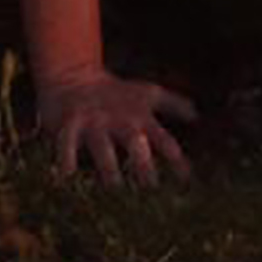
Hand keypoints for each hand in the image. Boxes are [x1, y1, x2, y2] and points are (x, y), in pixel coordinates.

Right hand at [38, 66, 194, 182]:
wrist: (72, 74)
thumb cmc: (115, 92)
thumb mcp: (147, 93)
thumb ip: (173, 103)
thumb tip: (197, 115)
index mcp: (140, 117)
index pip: (163, 139)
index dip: (176, 159)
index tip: (186, 180)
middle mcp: (119, 120)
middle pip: (134, 142)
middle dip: (142, 163)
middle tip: (150, 187)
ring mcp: (94, 121)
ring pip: (102, 146)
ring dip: (108, 166)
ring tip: (113, 187)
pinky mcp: (69, 122)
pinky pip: (66, 143)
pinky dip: (65, 158)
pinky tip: (65, 177)